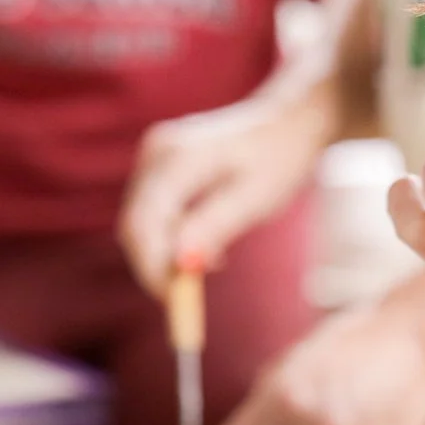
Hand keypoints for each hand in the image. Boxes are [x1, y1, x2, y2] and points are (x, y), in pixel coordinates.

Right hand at [119, 88, 335, 297]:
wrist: (290, 122)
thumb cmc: (279, 159)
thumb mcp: (255, 199)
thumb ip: (214, 226)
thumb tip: (181, 263)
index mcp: (179, 156)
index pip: (143, 222)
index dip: (150, 267)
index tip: (173, 302)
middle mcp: (158, 151)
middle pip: (135, 224)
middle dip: (156, 265)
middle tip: (190, 297)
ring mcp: (155, 154)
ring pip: (140, 221)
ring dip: (166, 253)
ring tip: (215, 262)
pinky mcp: (160, 164)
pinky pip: (153, 211)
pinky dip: (171, 237)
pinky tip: (207, 246)